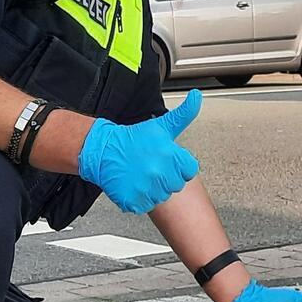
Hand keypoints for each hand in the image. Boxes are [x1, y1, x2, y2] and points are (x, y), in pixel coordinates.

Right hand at [79, 90, 201, 212]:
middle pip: (176, 184)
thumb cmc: (133, 138)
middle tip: (150, 165)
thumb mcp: (162, 125)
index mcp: (170, 155)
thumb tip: (197, 96)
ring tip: (141, 174)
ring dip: (153, 189)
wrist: (104, 150)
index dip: (178, 165)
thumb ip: (184, 114)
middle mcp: (159, 173)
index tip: (166, 159)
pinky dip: (140, 198)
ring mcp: (145, 188)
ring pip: (161, 196)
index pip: (189, 170)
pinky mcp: (133, 200)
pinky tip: (133, 184)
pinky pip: (145, 205)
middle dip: (166, 177)